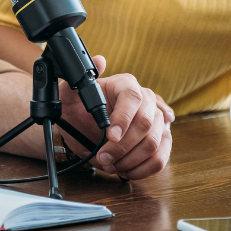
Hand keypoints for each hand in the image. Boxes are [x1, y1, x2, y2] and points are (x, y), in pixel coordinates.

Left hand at [58, 56, 173, 179]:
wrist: (82, 128)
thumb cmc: (78, 110)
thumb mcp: (70, 95)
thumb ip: (78, 80)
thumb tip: (99, 61)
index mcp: (125, 84)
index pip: (132, 97)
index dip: (123, 118)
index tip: (110, 136)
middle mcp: (146, 99)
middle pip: (146, 123)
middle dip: (123, 146)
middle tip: (104, 157)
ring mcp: (157, 121)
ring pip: (154, 143)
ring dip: (130, 159)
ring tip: (111, 164)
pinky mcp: (161, 141)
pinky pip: (161, 158)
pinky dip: (142, 169)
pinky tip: (126, 169)